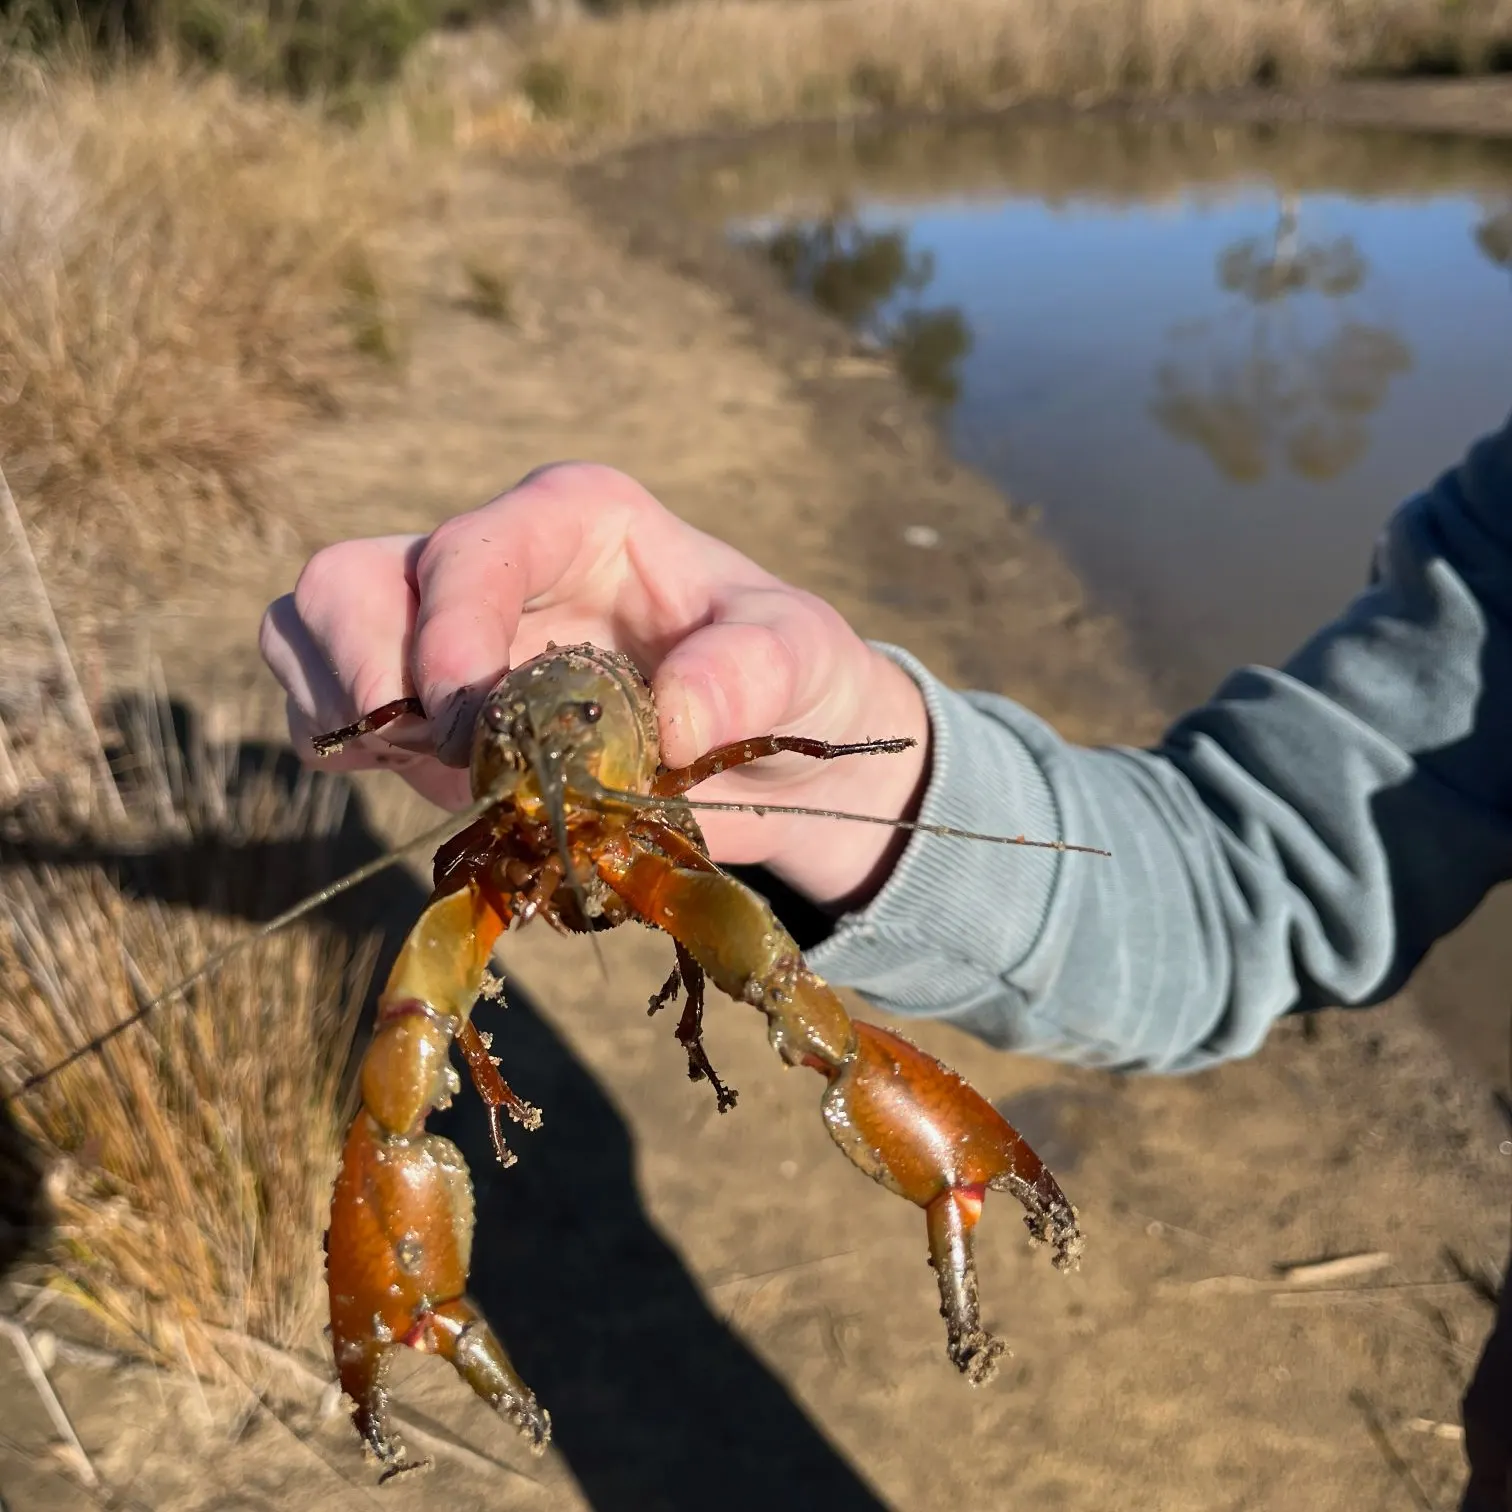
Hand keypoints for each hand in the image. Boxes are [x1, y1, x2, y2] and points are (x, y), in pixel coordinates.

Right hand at [259, 463, 928, 908]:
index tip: (468, 718)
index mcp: (576, 520)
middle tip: (442, 753)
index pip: (468, 547)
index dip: (448, 627)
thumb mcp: (803, 659)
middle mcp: (494, 563)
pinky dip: (346, 751)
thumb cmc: (791, 678)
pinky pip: (327, 710)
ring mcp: (446, 633)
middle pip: (349, 578)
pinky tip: (422, 782)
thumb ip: (753, 673)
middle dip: (364, 668)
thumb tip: (672, 720)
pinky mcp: (426, 706)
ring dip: (340, 711)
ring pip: (308, 631)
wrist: (772, 753)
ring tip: (428, 767)